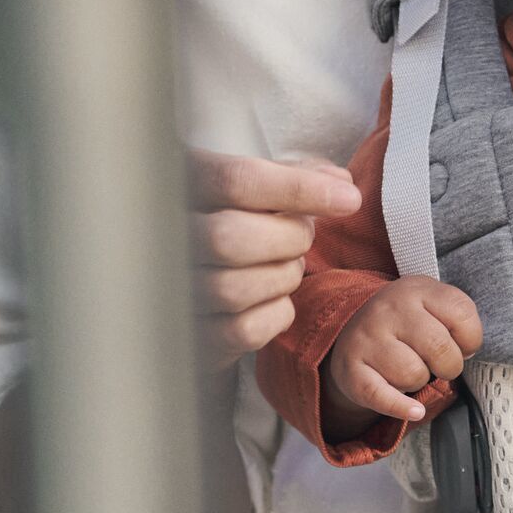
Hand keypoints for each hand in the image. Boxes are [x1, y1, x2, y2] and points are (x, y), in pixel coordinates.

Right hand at [191, 149, 360, 363]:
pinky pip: (245, 329)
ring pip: (235, 288)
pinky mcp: (191, 334)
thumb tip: (342, 185)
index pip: (236, 180)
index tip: (348, 198)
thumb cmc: (233, 222)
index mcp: (181, 184)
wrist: (194, 286)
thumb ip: (294, 178)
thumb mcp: (253, 189)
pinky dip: (277, 313)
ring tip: (285, 265)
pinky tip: (274, 298)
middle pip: (230, 237)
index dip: (299, 188)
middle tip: (302, 236)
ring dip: (283, 276)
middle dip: (289, 238)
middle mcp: (164, 236)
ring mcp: (171, 289)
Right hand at [324, 277, 483, 437]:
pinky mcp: (351, 369)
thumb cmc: (404, 322)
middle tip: (439, 365)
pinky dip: (402, 408)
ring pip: (413, 374)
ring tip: (410, 370)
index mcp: (416, 290)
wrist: (351, 329)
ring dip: (419, 381)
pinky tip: (415, 410)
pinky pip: (383, 397)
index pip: (462, 313)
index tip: (460, 345)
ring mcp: (367, 339)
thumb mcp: (430, 304)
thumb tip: (467, 353)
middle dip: (449, 366)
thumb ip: (456, 319)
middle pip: (440, 348)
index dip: (471, 339)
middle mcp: (390, 309)